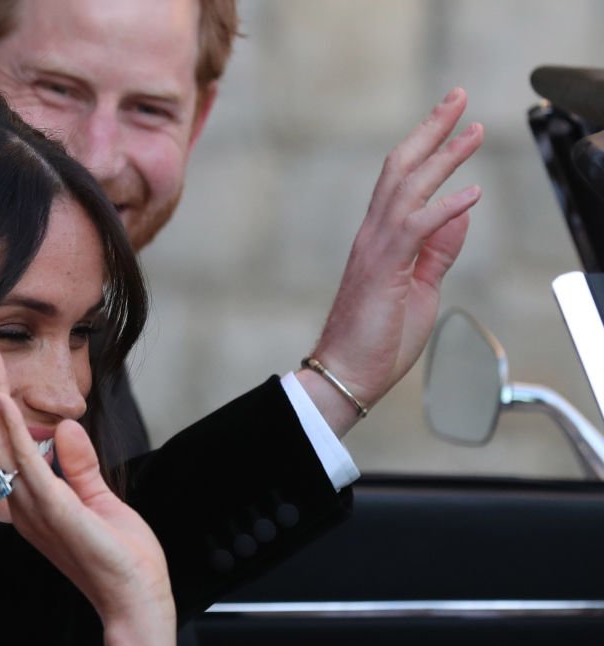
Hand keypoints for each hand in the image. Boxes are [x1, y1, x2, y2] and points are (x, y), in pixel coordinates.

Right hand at [0, 345, 172, 623]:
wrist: (135, 600)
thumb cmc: (120, 559)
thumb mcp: (100, 501)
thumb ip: (79, 466)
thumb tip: (64, 427)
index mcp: (34, 503)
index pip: (10, 447)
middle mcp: (24, 505)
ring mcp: (34, 509)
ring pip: (4, 446)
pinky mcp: (52, 511)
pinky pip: (25, 462)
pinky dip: (10, 429)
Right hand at [302, 88, 483, 435]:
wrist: (345, 373)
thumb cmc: (377, 339)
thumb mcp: (420, 287)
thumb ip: (438, 249)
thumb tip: (460, 211)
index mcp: (379, 239)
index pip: (402, 181)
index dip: (428, 146)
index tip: (452, 121)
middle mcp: (373, 236)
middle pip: (401, 169)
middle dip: (432, 130)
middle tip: (458, 98)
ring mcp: (375, 250)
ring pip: (408, 189)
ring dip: (444, 157)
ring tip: (474, 132)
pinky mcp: (383, 269)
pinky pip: (417, 229)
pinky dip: (446, 208)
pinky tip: (472, 193)